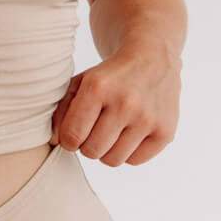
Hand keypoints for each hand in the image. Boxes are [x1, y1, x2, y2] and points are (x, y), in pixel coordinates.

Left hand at [49, 42, 180, 166]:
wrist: (153, 59)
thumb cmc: (110, 75)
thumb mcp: (80, 83)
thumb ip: (61, 111)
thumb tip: (55, 142)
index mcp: (98, 87)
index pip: (72, 136)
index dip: (69, 139)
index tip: (75, 132)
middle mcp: (125, 103)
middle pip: (91, 151)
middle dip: (88, 145)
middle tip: (95, 130)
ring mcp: (148, 118)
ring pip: (113, 160)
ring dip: (108, 150)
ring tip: (112, 132)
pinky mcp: (165, 130)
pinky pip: (134, 161)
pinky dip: (129, 152)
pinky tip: (131, 133)